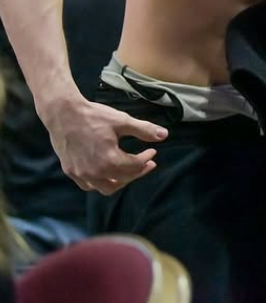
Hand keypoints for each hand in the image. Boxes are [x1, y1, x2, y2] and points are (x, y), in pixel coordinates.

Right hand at [42, 96, 167, 195]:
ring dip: (121, 181)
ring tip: (130, 171)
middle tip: (147, 163)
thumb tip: (165, 135)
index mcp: (109, 160)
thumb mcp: (122, 120)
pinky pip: (89, 185)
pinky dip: (101, 182)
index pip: (135, 165)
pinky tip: (107, 173)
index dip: (147, 158)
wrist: (63, 114)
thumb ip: (144, 130)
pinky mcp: (71, 171)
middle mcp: (94, 172)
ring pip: (105, 188)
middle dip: (138, 171)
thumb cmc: (93, 116)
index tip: (153, 151)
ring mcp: (81, 174)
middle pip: (123, 179)